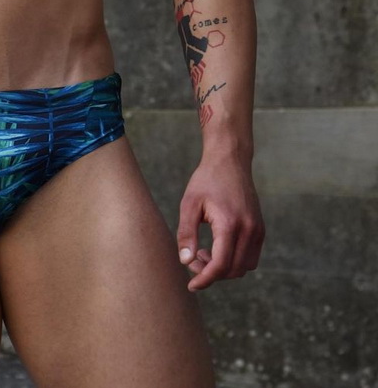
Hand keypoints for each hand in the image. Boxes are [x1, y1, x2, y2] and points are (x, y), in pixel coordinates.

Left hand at [176, 152, 264, 290]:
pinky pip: (250, 257)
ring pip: (244, 267)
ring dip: (224, 269)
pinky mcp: (260, 229)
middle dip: (211, 273)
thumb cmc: (206, 180)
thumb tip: (186, 262)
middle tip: (192, 260)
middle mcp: (249, 230)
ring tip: (202, 253)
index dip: (205, 279)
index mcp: (230, 224)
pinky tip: (216, 248)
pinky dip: (235, 261)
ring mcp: (258, 230)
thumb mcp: (189, 204)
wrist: (230, 161)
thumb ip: (186, 234)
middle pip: (233, 270)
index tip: (191, 286)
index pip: (220, 264)